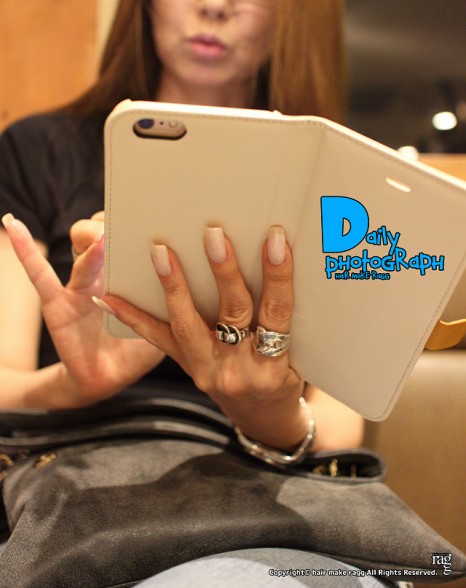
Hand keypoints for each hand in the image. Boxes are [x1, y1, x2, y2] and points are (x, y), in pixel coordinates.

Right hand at [1, 213, 164, 406]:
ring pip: (81, 248)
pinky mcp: (58, 303)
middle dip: (117, 222)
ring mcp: (78, 285)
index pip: (130, 235)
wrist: (107, 380)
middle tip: (133, 220)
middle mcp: (102, 272)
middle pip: (105, 232)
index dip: (139, 219)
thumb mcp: (165, 321)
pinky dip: (25, 248)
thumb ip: (177, 299)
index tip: (158, 205)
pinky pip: (39, 273)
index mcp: (126, 272)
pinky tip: (12, 223)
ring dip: (91, 236)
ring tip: (104, 236)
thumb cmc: (138, 348)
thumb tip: (209, 272)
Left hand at [96, 226, 310, 449]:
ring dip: (174, 286)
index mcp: (276, 363)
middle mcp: (240, 370)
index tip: (276, 238)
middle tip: (214, 235)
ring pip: (188, 325)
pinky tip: (108, 297)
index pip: (278, 311)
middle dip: (224, 272)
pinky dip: (133, 317)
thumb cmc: (286, 375)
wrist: (263, 418)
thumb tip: (279, 253)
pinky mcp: (187, 369)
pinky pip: (159, 342)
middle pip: (233, 313)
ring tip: (161, 252)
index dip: (277, 275)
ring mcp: (208, 371)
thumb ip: (283, 313)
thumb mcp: (298, 351)